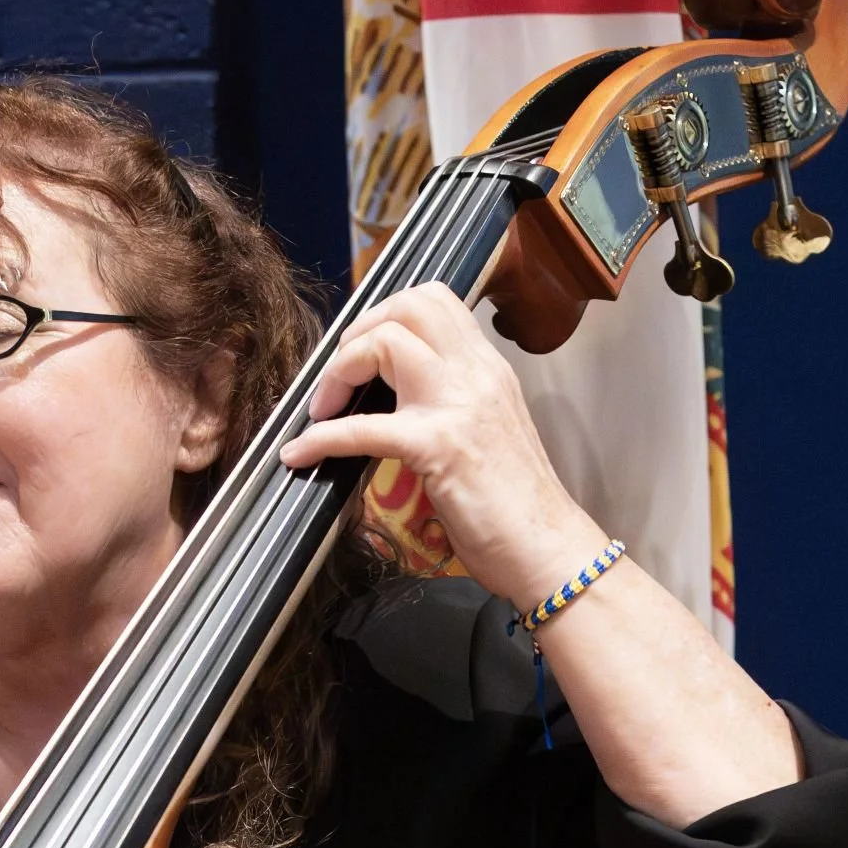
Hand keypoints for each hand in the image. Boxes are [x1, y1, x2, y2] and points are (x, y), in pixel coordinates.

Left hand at [280, 283, 604, 614]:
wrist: (548, 547)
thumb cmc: (517, 505)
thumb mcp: (486, 433)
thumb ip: (453, 406)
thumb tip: (402, 404)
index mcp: (487, 368)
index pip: (435, 301)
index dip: (385, 316)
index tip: (361, 355)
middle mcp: (476, 373)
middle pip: (409, 305)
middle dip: (359, 331)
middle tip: (339, 376)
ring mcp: (458, 405)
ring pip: (387, 343)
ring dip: (339, 371)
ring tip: (321, 409)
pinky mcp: (437, 446)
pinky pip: (363, 428)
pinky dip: (322, 439)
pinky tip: (299, 455)